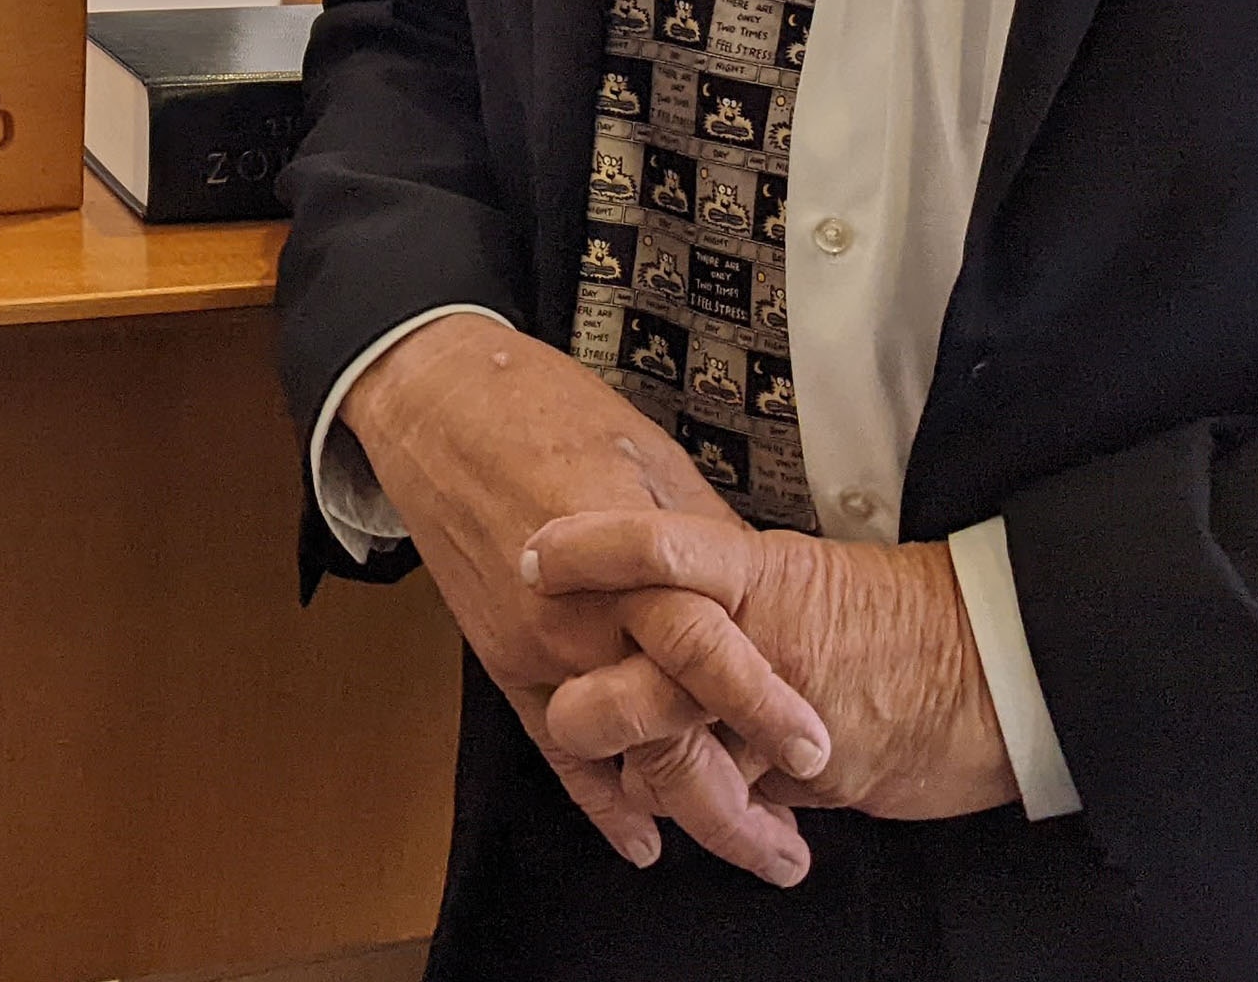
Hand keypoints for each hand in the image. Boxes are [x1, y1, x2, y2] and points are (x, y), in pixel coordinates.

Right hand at [342, 315, 832, 880]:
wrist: (441, 405)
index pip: (703, 646)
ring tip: (752, 851)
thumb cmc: (554, 414)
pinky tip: (644, 842)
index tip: (816, 750)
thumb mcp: (655, 462)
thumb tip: (756, 606)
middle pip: (663, 728)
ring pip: (619, 754)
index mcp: (629, 557)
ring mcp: (536, 647)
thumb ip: (704, 546)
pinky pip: (555, 749)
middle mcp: (583, 615)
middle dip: (733, 801)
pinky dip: (599, 801)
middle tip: (792, 852)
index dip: (761, 703)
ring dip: (684, 812)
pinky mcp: (502, 661)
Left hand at [522, 509, 1019, 821]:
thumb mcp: (804, 578)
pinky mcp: (807, 772)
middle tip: (560, 714)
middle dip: (589, 711)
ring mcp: (779, 709)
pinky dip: (724, 819)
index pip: (658, 546)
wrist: (997, 667)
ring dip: (648, 779)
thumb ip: (730, 593)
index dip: (590, 550)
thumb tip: (659, 608)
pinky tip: (739, 828)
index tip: (535, 557)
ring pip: (675, 752)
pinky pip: (735, 800)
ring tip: (636, 791)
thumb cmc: (902, 618)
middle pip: (640, 672)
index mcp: (758, 571)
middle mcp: (759, 638)